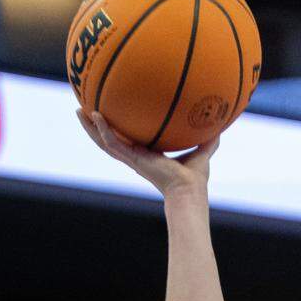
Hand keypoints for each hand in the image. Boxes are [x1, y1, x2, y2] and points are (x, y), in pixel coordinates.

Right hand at [77, 110, 217, 197]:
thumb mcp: (202, 152)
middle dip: (97, 126)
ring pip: (103, 141)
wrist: (189, 191)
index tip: (114, 115)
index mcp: (148, 155)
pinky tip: (95, 115)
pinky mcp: (132, 159)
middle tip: (85, 109)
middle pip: (110, 139)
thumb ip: (209, 139)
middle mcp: (136, 157)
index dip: (121, 129)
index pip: (130, 140)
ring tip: (78, 110)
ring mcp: (132, 159)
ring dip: (89, 126)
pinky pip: (111, 143)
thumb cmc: (195, 179)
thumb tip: (221, 124)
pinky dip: (102, 130)